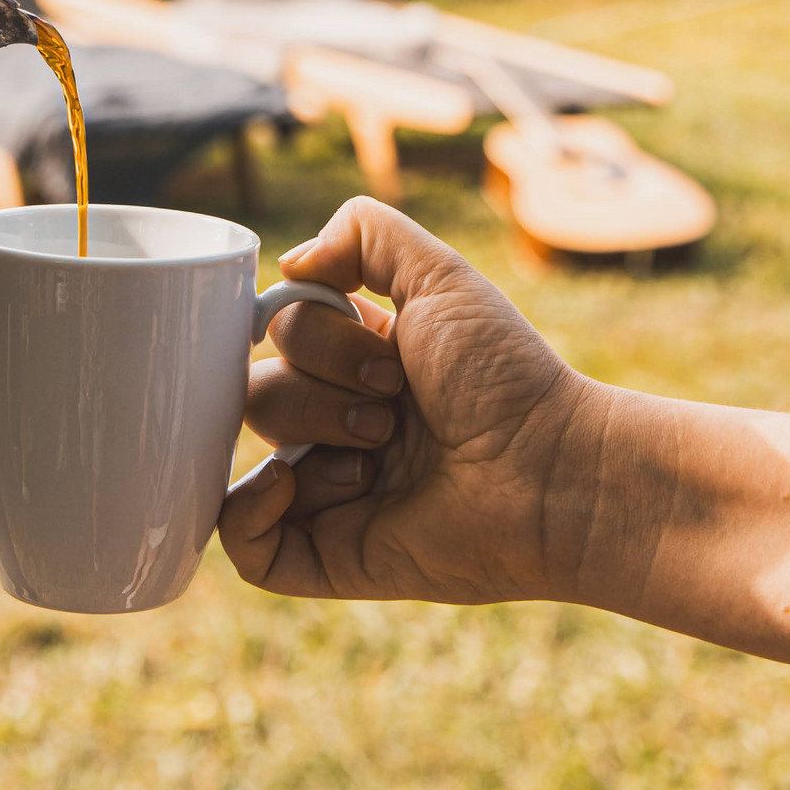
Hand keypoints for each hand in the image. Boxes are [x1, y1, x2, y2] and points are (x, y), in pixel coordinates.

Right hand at [218, 196, 618, 603]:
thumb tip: (289, 264)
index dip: (314, 331)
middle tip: (392, 407)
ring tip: (381, 454)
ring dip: (310, 433)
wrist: (550, 469)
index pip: (280, 332)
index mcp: (358, 365)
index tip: (385, 347)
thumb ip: (364, 234)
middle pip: (258, 389)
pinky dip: (243, 510)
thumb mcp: (440, 276)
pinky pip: (240, 540)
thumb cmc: (506, 376)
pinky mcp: (329, 555)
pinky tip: (290, 485)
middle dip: (321, 388)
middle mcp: (338, 426)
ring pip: (243, 452)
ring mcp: (329, 493)